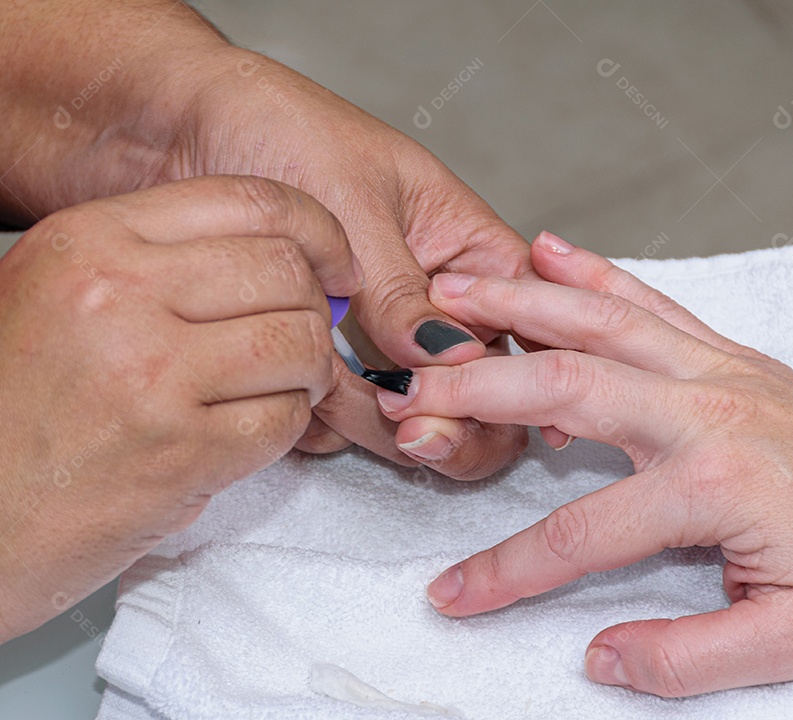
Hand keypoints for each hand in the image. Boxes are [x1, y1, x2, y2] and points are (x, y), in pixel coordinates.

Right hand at [0, 176, 359, 640]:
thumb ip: (160, 264)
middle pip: (286, 272)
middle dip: (315, 309)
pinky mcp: (181, 452)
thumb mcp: (58, 294)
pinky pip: (286, 420)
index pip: (251, 202)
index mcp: (92, 242)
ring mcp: (152, 375)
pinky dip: (287, 427)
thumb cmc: (14, 407)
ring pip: (300, 344)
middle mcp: (120, 295)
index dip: (319, 232)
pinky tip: (247, 433)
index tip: (335, 264)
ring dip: (309, 372)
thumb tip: (283, 256)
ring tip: (278, 388)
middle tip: (302, 338)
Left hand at [168, 47, 536, 477]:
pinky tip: (299, 398)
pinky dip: (327, 423)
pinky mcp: (322, 361)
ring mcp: (377, 337)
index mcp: (463, 246)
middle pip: (481, 387)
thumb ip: (400, 287)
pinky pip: (345, 416)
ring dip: (382, 423)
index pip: (528, 319)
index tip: (487, 401)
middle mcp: (429, 299)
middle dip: (458, 421)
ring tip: (329, 393)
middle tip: (417, 429)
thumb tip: (451, 358)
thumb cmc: (277, 128)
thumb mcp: (352, 202)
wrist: (170, 128)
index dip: (526, 371)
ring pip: (414, 414)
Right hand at [376, 232, 792, 696]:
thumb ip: (690, 655)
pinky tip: (547, 252)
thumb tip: (601, 656)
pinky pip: (648, 301)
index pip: (581, 533)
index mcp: (714, 487)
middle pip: (565, 386)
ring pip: (598, 322)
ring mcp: (713, 370)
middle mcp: (704, 411)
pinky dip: (592, 274)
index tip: (453, 593)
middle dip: (476, 389)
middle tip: (409, 390)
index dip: (506, 570)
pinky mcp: (724, 353)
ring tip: (450, 291)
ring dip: (518, 305)